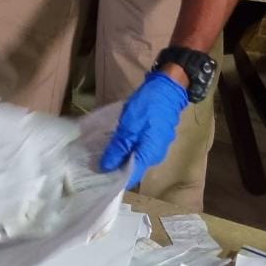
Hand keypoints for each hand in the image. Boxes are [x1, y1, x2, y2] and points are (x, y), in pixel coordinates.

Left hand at [100, 72, 188, 188]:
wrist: (168, 87)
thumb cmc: (148, 106)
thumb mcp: (128, 126)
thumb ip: (118, 148)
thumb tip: (106, 167)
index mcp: (149, 155)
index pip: (130, 177)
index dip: (114, 177)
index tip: (97, 173)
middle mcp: (155, 156)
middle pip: (133, 168)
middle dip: (116, 165)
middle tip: (98, 158)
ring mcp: (158, 146)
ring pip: (137, 157)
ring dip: (123, 154)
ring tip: (106, 148)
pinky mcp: (157, 138)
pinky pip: (141, 149)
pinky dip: (130, 147)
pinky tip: (119, 139)